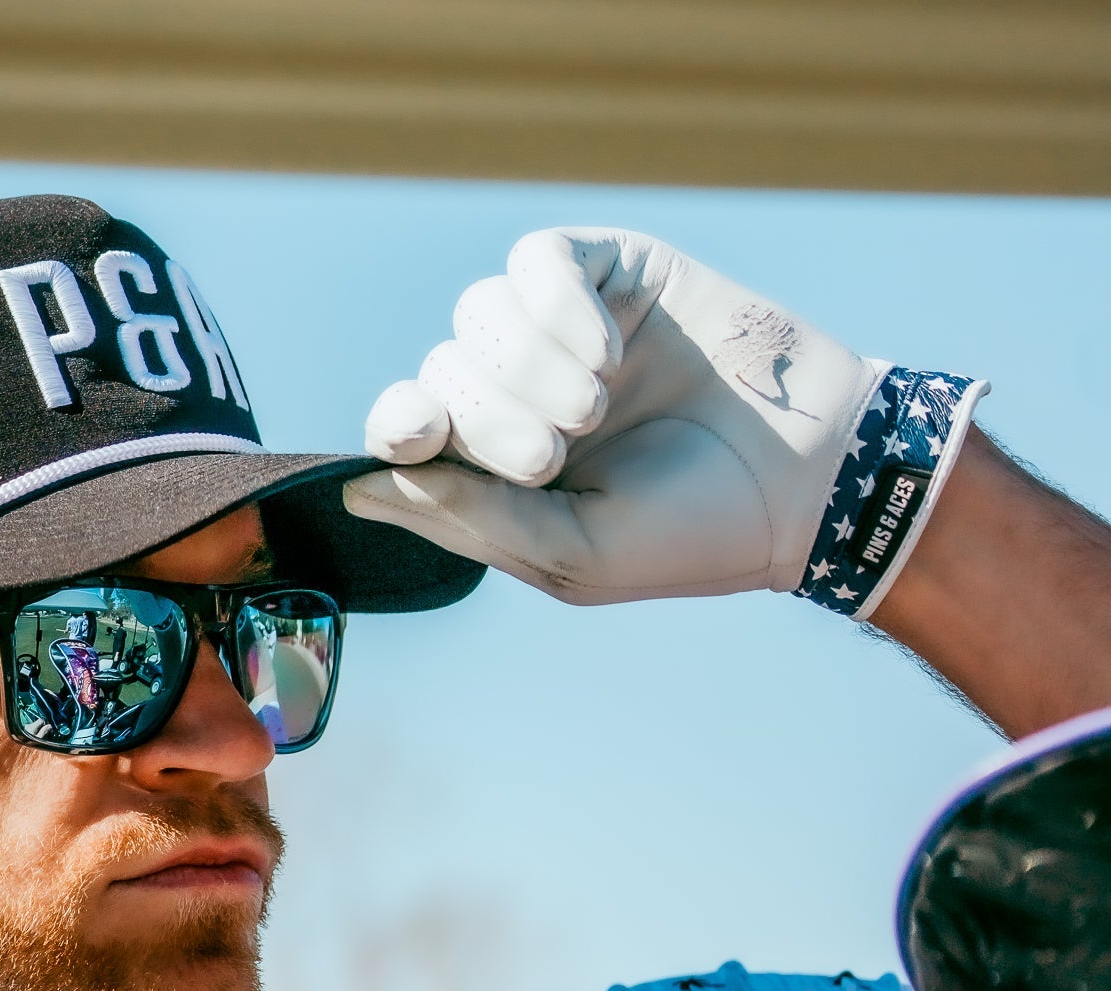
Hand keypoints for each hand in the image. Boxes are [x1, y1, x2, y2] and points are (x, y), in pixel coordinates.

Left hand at [342, 228, 890, 604]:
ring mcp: (559, 330)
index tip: (413, 436)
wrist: (807, 477)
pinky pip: (535, 261)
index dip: (395, 425)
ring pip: (475, 314)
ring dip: (526, 366)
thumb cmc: (689, 533)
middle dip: (483, 419)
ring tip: (594, 409)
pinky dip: (558, 307)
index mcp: (495, 470)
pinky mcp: (608, 272)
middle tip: (553, 456)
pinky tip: (609, 353)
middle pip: (437, 373)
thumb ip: (466, 515)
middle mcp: (516, 394)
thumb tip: (360, 486)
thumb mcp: (568, 550)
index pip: (405, 431)